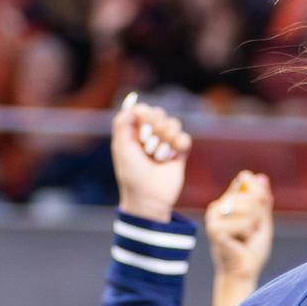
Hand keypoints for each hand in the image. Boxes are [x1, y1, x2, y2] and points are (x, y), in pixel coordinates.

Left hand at [112, 94, 191, 224]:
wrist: (149, 198)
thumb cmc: (132, 174)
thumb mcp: (121, 148)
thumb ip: (122, 123)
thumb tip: (133, 107)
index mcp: (133, 133)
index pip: (142, 110)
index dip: (144, 115)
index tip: (141, 129)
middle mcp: (149, 136)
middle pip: (159, 113)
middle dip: (155, 128)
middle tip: (148, 147)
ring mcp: (165, 143)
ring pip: (173, 123)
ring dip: (166, 139)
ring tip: (159, 156)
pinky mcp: (179, 153)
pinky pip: (184, 137)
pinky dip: (179, 144)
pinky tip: (172, 157)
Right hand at [206, 170, 273, 281]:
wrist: (243, 272)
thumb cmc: (251, 249)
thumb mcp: (262, 219)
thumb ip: (262, 199)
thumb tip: (261, 176)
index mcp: (226, 200)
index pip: (246, 180)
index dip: (258, 195)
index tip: (257, 214)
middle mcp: (217, 205)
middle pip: (251, 195)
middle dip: (259, 215)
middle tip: (250, 232)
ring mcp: (213, 217)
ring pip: (249, 209)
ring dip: (254, 226)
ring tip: (244, 238)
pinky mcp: (215, 230)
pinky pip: (245, 223)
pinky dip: (249, 234)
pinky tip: (239, 243)